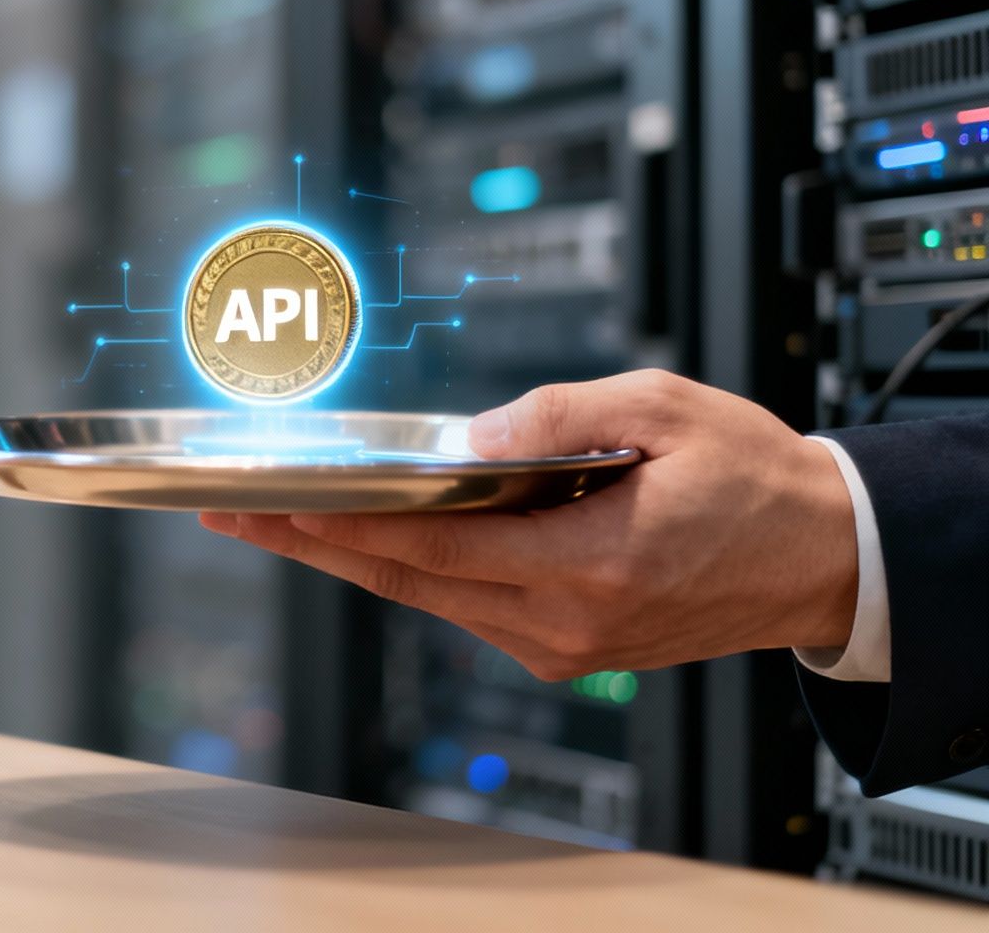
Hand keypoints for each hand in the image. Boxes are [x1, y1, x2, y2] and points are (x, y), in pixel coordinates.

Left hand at [201, 370, 859, 679]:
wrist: (824, 557)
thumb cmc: (754, 480)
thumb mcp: (662, 409)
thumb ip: (553, 418)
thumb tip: (464, 439)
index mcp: (588, 567)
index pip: (426, 547)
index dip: (333, 525)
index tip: (263, 504)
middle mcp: (563, 623)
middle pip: (403, 581)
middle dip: (310, 543)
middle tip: (233, 512)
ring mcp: (562, 645)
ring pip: (428, 597)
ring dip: (354, 555)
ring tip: (281, 516)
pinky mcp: (565, 647)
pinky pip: (464, 604)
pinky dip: (413, 568)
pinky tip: (372, 533)